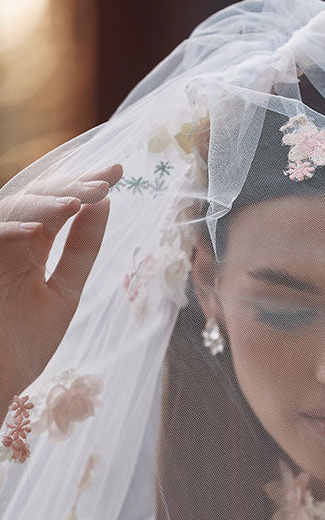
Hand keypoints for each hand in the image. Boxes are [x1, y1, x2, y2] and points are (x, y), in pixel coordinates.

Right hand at [0, 163, 122, 414]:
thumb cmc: (20, 346)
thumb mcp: (63, 293)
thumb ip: (80, 250)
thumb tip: (105, 204)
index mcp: (28, 248)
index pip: (58, 206)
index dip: (86, 186)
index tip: (119, 172)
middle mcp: (7, 241)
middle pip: (37, 199)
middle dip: (71, 186)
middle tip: (106, 181)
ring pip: (14, 210)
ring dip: (46, 204)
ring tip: (81, 201)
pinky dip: (11, 230)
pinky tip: (38, 230)